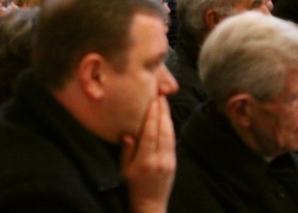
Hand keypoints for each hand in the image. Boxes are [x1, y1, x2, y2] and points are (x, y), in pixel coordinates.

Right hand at [121, 97, 175, 212]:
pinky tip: (167, 119)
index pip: (150, 133)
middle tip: (161, 95)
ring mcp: (169, 161)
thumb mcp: (124, 170)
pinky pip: (172, 140)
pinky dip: (170, 127)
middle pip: (163, 130)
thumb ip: (127, 151)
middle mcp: (159, 159)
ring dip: (168, 117)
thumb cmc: (132, 187)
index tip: (152, 101)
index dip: (152, 116)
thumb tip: (129, 133)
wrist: (150, 205)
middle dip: (162, 111)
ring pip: (170, 134)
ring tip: (164, 103)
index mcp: (145, 161)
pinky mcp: (173, 162)